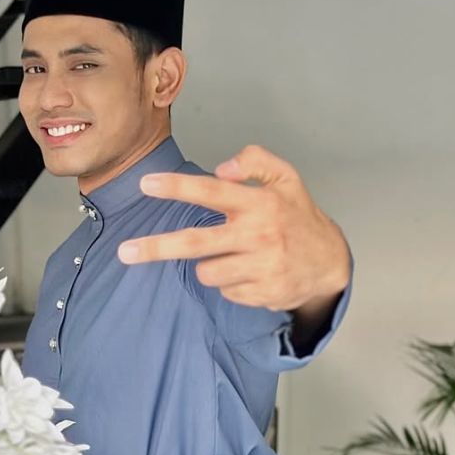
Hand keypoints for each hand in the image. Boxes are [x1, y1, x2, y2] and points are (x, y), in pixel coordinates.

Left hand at [117, 145, 349, 311]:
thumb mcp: (285, 177)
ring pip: (206, 272)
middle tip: (124, 251)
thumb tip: (221, 168)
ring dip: (209, 264)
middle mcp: (259, 235)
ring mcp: (262, 267)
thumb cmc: (297, 215)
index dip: (177, 187)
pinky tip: (251, 272)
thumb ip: (255, 160)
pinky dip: (230, 282)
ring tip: (233, 254)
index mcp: (259, 203)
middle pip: (196, 243)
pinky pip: (225, 291)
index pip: (212, 191)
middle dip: (156, 247)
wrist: (330, 262)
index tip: (146, 184)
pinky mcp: (264, 294)